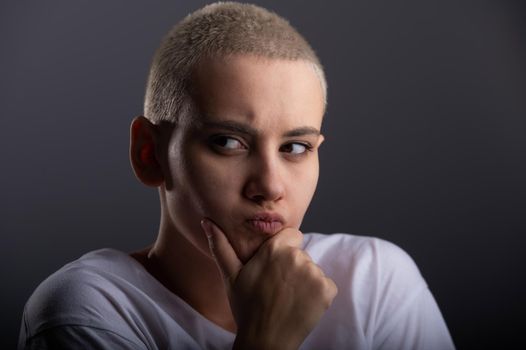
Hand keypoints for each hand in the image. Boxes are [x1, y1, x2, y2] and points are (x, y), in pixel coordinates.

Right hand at [201, 219, 337, 349]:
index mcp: (275, 249)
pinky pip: (325, 285)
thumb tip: (206, 220)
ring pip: (312, 269)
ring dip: (304, 281)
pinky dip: (317, 294)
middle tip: (276, 288)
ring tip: (286, 298)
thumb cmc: (246, 308)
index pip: (291, 235)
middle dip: (292, 267)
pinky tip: (300, 305)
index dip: (283, 249)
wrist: (265, 341)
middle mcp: (297, 257)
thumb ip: (220, 245)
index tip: (274, 267)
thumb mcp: (230, 275)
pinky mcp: (327, 290)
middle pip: (301, 253)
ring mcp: (314, 273)